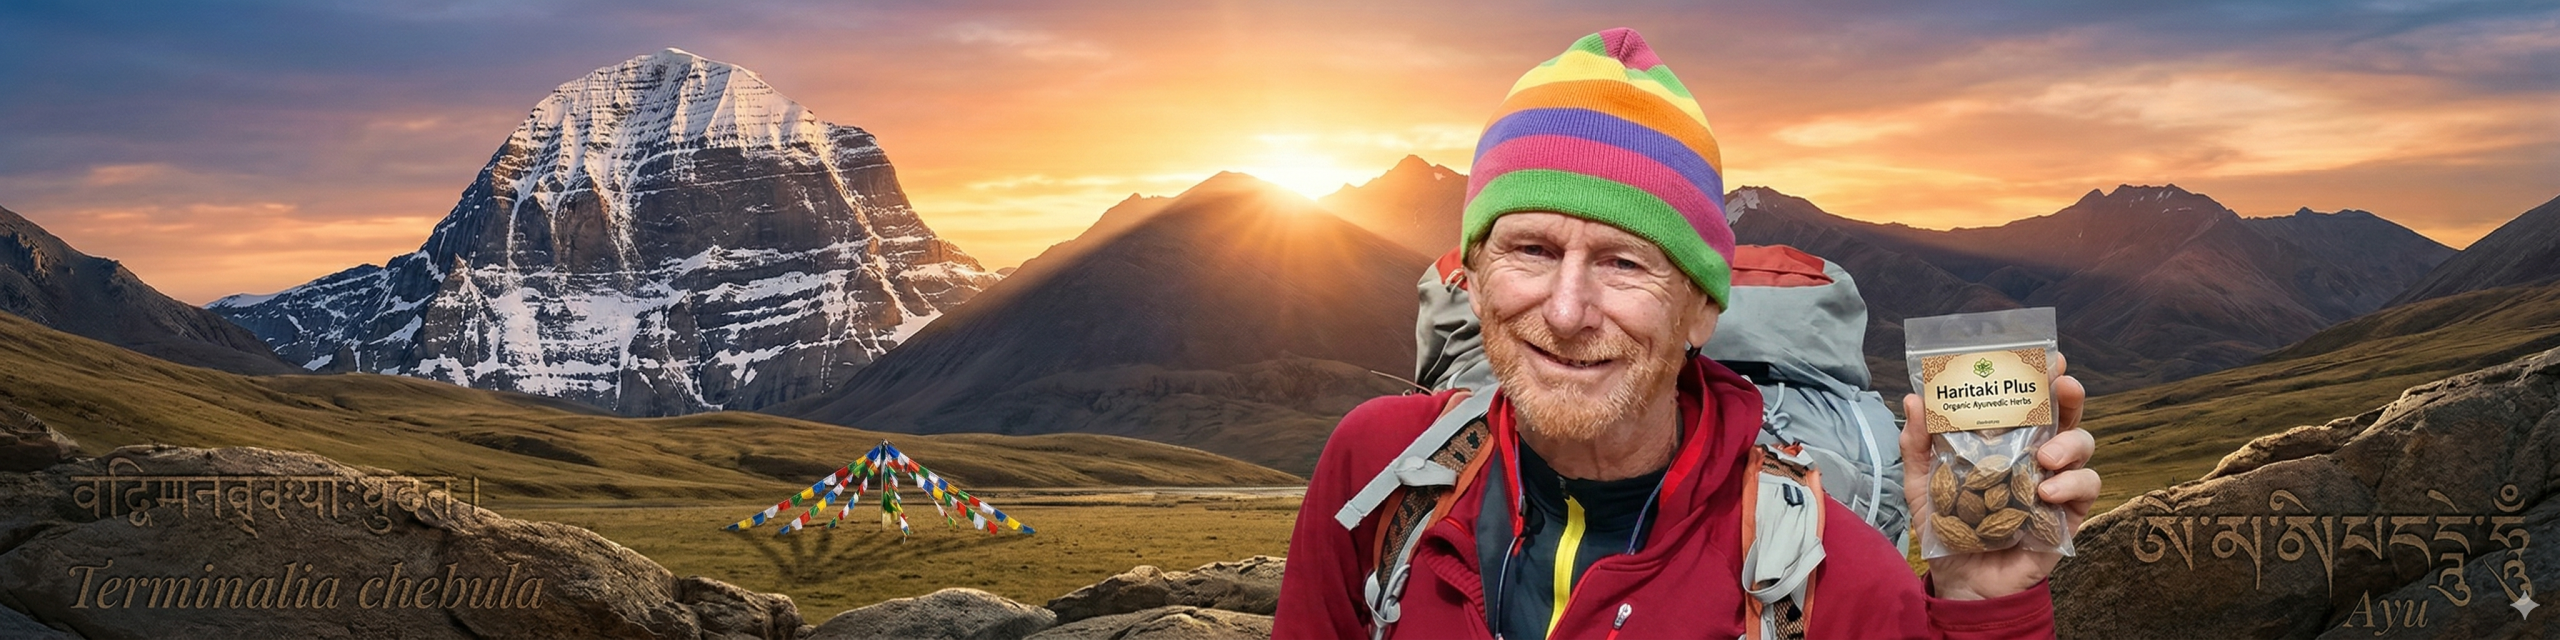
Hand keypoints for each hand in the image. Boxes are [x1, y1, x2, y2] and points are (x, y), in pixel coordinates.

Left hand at [1900, 351, 2098, 599]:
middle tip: (2064, 385)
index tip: (2045, 357)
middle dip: (2069, 395)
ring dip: (2070, 443)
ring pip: (2083, 447)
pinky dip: (2072, 483)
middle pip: (2065, 416)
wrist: (1961, 581)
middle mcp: (2036, 456)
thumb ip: (1918, 444)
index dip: (2040, 378)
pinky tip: (2047, 492)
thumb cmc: (1947, 528)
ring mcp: (2056, 483)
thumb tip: (1913, 398)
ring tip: (2045, 457)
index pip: (2027, 402)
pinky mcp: (2068, 515)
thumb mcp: (1923, 484)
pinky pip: (2086, 488)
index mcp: (2004, 442)